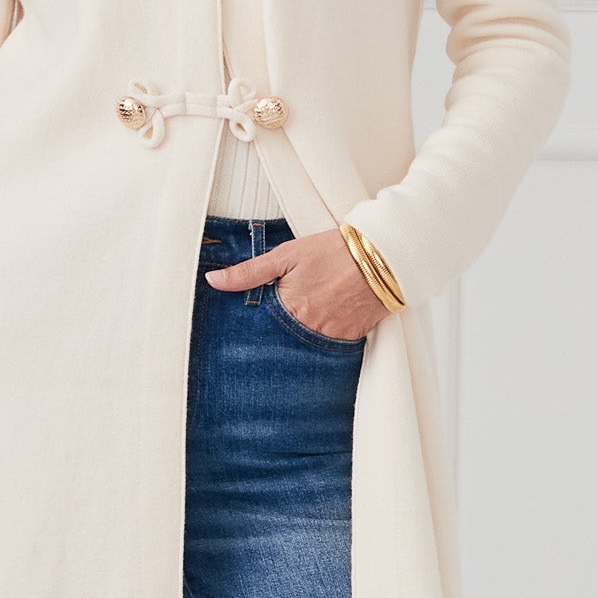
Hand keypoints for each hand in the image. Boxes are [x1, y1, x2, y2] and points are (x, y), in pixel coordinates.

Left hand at [203, 226, 388, 339]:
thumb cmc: (334, 250)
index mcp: (290, 309)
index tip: (251, 327)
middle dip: (278, 336)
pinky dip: (324, 337)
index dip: (257, 327)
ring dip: (301, 338)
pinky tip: (325, 322)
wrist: (384, 254)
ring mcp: (332, 336)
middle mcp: (309, 328)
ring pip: (306, 346)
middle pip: (283, 341)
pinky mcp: (352, 338)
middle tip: (281, 324)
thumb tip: (213, 281)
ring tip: (306, 319)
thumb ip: (249, 272)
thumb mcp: (287, 255)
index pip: (261, 330)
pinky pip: (330, 347)